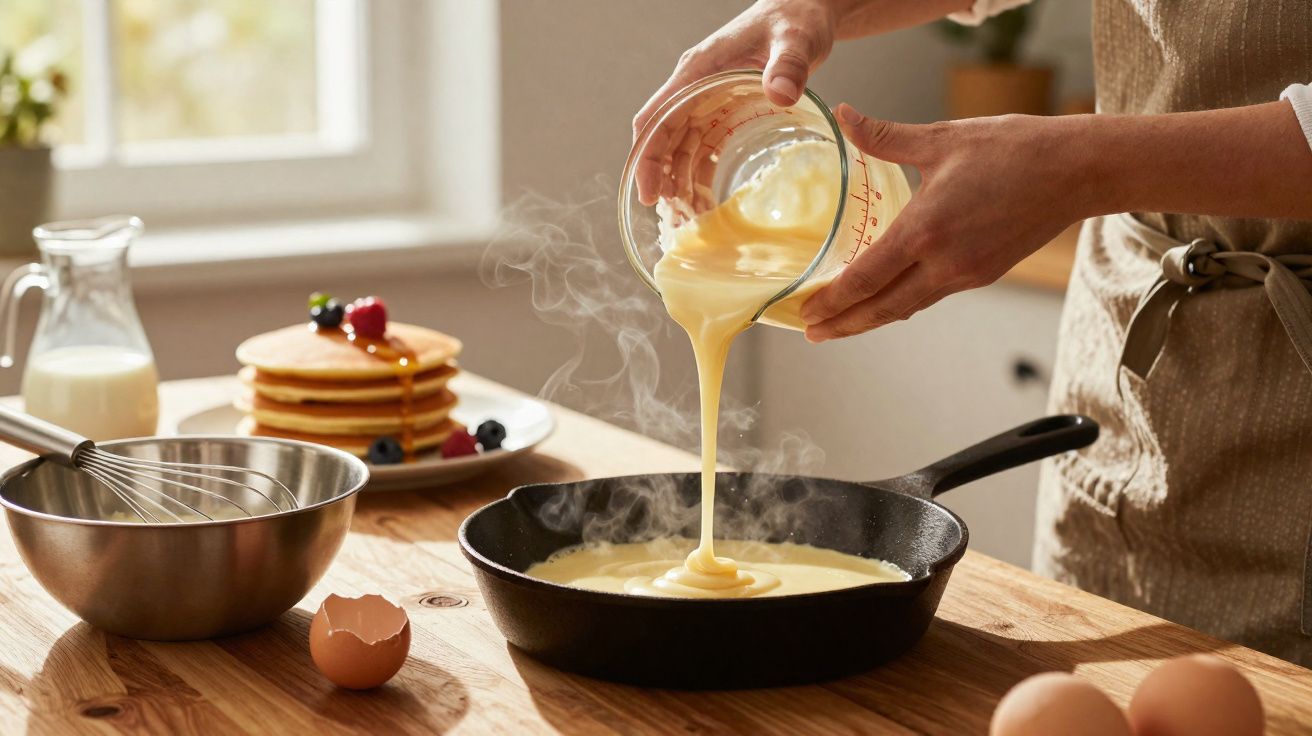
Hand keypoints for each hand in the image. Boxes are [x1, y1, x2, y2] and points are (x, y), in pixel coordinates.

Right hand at [633, 0, 840, 205]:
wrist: (807, 9)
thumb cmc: (797, 17)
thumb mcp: (797, 38)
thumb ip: (789, 64)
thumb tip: (780, 93)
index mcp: (700, 69)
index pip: (658, 115)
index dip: (648, 156)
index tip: (649, 192)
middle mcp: (696, 85)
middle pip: (663, 137)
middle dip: (659, 178)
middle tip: (670, 220)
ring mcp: (708, 98)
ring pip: (680, 146)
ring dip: (678, 181)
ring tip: (686, 219)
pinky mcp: (724, 109)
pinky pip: (703, 146)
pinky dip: (700, 174)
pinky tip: (705, 200)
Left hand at [800, 104, 1090, 341]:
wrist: (1077, 170)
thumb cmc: (1014, 149)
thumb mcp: (942, 138)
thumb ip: (884, 136)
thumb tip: (844, 116)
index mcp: (927, 229)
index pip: (867, 278)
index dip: (833, 300)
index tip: (807, 312)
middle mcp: (944, 261)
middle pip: (882, 308)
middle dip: (844, 324)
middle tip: (812, 334)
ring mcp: (966, 273)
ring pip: (907, 306)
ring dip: (870, 319)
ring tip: (840, 325)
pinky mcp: (983, 273)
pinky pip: (930, 295)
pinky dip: (901, 303)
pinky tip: (885, 300)